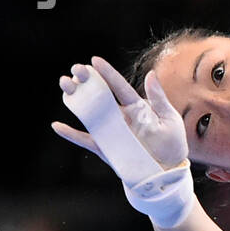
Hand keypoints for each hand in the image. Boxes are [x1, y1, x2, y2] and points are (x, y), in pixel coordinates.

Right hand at [53, 55, 187, 169]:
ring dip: (75, 99)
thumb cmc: (172, 142)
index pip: (118, 86)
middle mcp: (120, 116)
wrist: (167, 170)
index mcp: (136, 106)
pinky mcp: (105, 147)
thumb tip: (151, 74)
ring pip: (89, 113)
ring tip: (65, 86)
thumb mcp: (170, 118)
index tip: (94, 60)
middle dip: (86, 81)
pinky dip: (71, 134)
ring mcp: (111, 131)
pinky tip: (57, 126)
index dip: (107, 73)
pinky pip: (85, 139)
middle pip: (100, 95)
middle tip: (75, 70)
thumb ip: (159, 98)